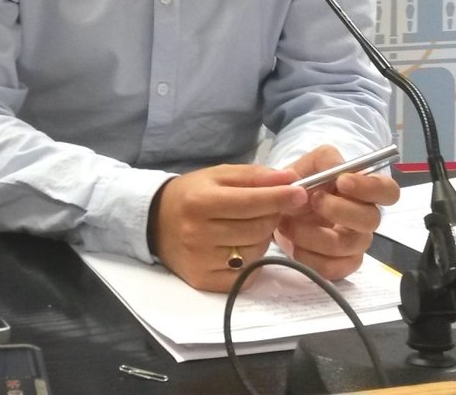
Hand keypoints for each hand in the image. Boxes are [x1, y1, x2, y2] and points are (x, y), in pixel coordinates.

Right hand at [152, 164, 308, 291]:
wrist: (154, 222)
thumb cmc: (191, 194)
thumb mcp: (218, 175)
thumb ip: (254, 176)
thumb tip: (289, 179)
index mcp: (200, 202)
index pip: (250, 203)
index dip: (279, 198)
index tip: (300, 193)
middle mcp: (198, 233)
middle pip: (256, 229)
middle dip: (271, 216)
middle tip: (268, 208)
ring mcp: (201, 261)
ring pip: (254, 252)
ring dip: (261, 238)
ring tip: (247, 226)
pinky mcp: (204, 281)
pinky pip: (245, 275)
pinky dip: (251, 261)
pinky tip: (240, 247)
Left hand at [275, 145, 399, 280]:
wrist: (280, 208)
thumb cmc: (304, 182)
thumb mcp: (312, 162)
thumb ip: (326, 159)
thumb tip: (336, 168)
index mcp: (365, 191)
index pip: (388, 191)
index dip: (370, 188)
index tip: (342, 181)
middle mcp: (365, 218)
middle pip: (371, 220)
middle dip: (339, 210)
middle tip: (313, 201)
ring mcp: (355, 244)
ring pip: (347, 245)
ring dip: (314, 234)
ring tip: (289, 223)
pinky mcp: (340, 265)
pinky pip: (332, 268)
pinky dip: (308, 257)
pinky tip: (294, 244)